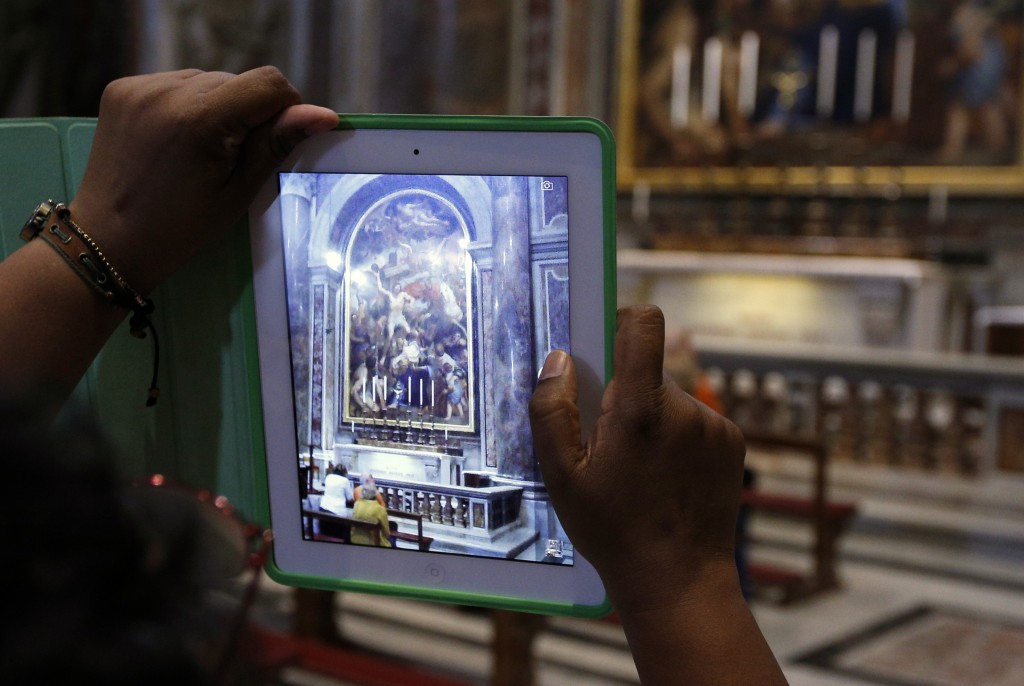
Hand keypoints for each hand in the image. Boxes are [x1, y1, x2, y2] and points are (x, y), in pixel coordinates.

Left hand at [70, 66, 337, 290]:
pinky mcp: (123, 88)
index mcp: (199, 120)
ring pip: (209, 80)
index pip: (268, 83)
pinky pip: (177, 83)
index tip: (276, 141)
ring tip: (203, 151)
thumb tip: (323, 115)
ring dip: (219, 107)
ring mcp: (139, 87)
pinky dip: (189, 105)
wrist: (108, 241)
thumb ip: (276, 144)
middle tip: (232, 158)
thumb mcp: (238, 191)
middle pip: (238, 80)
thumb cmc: (180, 228)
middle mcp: (165, 92)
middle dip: (248, 113)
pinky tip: (179, 140)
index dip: (285, 109)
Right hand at [529, 305, 746, 610]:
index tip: (605, 339)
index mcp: (640, 410)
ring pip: (670, 398)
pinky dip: (677, 437)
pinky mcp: (732, 442)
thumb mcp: (561, 477)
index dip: (623, 319)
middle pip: (648, 370)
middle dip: (625, 393)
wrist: (679, 580)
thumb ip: (552, 411)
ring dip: (652, 418)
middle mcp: (684, 409)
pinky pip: (695, 420)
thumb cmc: (613, 531)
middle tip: (608, 441)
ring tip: (639, 469)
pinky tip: (666, 477)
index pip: (642, 325)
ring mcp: (714, 425)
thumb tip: (558, 360)